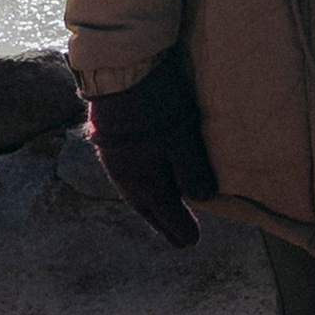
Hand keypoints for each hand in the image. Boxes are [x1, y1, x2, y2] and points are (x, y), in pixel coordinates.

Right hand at [87, 50, 216, 248]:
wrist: (118, 72)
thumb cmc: (156, 108)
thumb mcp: (183, 140)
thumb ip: (194, 173)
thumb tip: (204, 199)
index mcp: (144, 187)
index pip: (167, 219)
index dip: (183, 231)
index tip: (193, 243)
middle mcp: (125, 181)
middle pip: (148, 210)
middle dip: (165, 223)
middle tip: (178, 236)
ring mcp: (114, 162)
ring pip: (137, 194)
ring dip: (152, 204)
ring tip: (164, 209)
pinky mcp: (110, 143)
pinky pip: (129, 177)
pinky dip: (143, 185)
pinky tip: (147, 177)